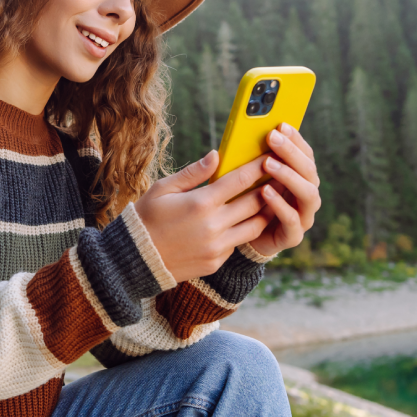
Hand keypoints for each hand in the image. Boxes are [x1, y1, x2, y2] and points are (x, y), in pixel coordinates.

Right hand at [134, 150, 269, 281]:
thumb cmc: (146, 218)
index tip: (270, 156)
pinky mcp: (216, 261)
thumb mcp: (163, 189)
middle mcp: (213, 226)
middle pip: (255, 202)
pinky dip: (243, 230)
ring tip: (272, 198)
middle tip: (281, 175)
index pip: (240, 180)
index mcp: (200, 203)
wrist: (135, 261)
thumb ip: (193, 173)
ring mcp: (217, 247)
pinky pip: (238, 243)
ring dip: (265, 211)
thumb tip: (216, 155)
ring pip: (255, 226)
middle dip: (270, 186)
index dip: (258, 166)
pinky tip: (246, 220)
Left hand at [247, 123, 320, 259]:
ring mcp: (303, 216)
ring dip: (289, 176)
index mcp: (300, 179)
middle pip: (309, 171)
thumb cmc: (245, 203)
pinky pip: (292, 220)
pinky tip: (265, 192)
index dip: (296, 139)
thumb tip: (243, 134)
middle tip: (273, 138)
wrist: (241, 239)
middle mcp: (306, 195)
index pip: (305, 155)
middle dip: (291, 152)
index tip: (281, 124)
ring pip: (308, 194)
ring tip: (268, 164)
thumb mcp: (248, 179)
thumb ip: (252, 160)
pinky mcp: (292, 236)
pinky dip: (280, 205)